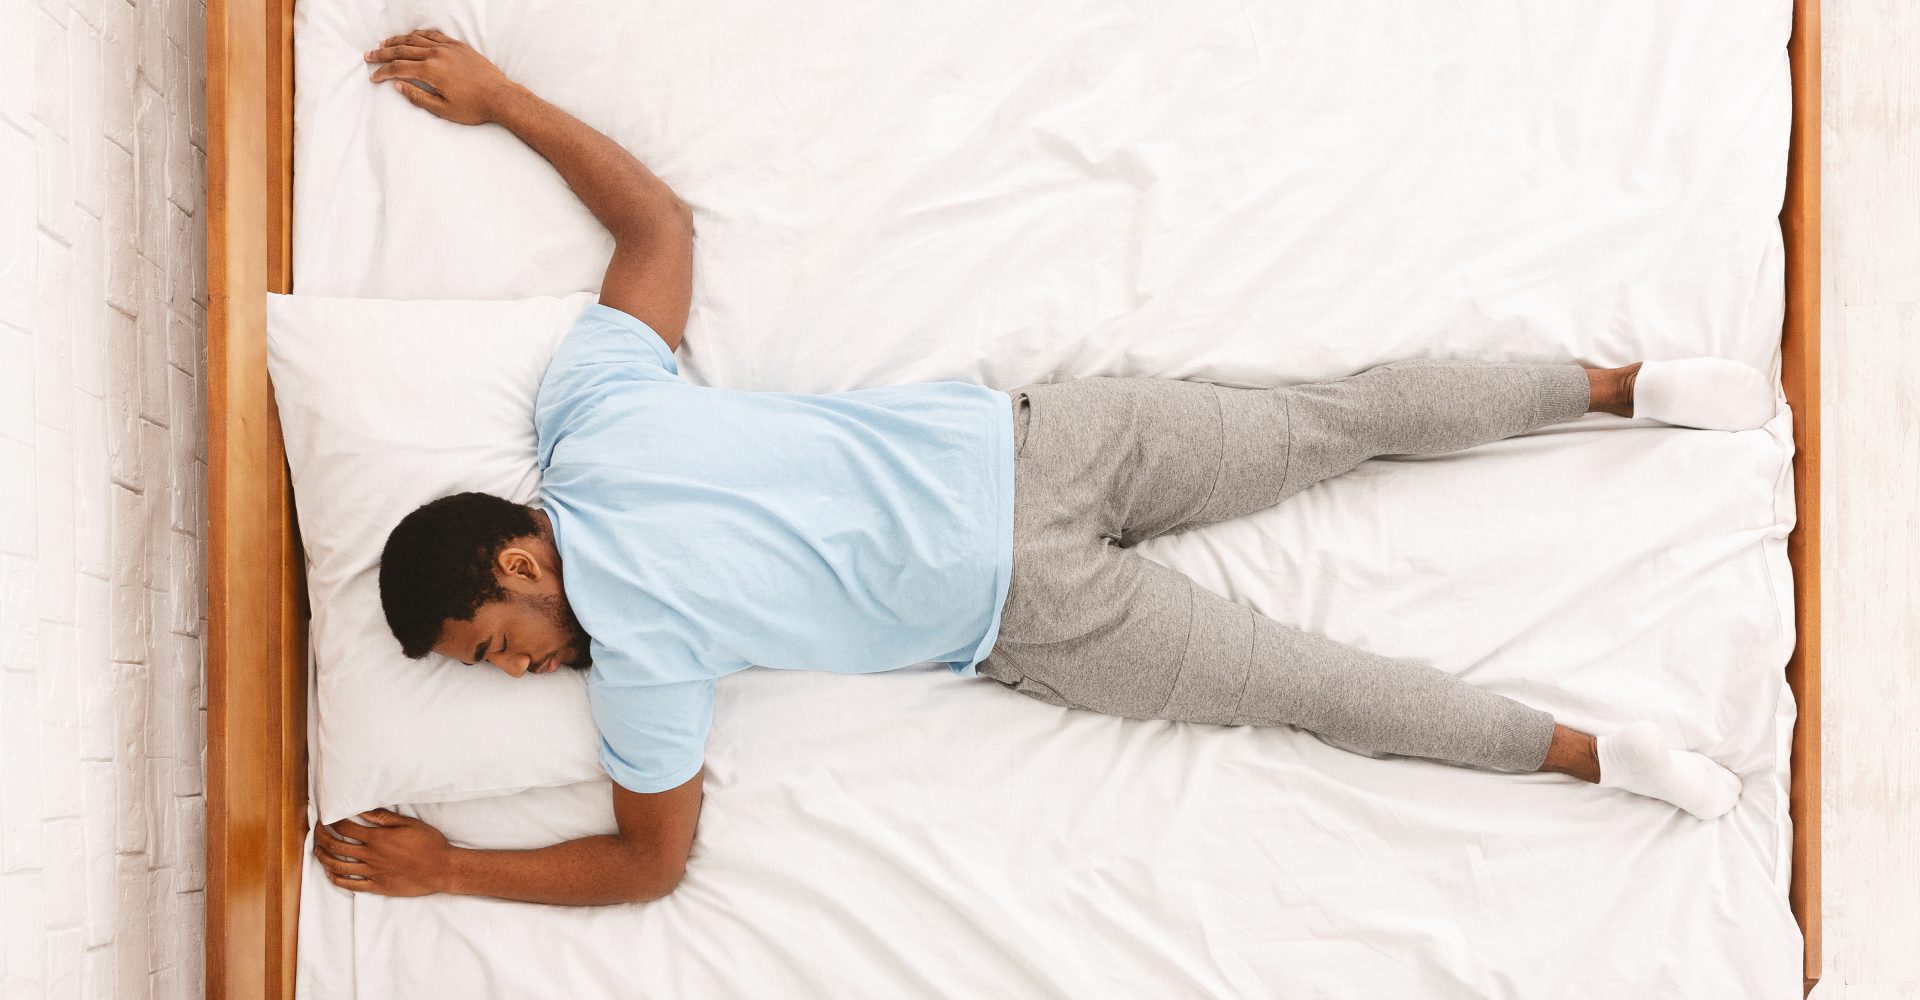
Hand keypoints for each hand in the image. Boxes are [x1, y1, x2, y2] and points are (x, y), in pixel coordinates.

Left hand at [312, 809, 453, 896]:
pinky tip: (330, 874)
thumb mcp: (409, 824)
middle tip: (317, 832)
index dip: (332, 821)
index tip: (326, 817)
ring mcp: (372, 873)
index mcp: (378, 838)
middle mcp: (371, 856)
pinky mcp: (377, 886)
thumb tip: (364, 810)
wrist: (441, 869)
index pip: (345, 828)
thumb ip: (384, 817)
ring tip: (318, 851)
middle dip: (322, 838)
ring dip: (324, 858)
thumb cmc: (428, 843)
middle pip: (337, 847)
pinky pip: (351, 885)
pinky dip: (337, 879)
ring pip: (339, 866)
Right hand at [364, 29, 516, 125]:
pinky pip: (433, 35)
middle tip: (369, 56)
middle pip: (403, 50)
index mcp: (431, 71)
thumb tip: (398, 86)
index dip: (383, 73)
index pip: (399, 68)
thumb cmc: (474, 107)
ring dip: (398, 41)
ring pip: (416, 39)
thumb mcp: (443, 110)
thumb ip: (418, 97)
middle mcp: (437, 55)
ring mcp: (448, 48)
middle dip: (383, 54)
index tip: (373, 77)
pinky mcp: (458, 46)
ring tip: (384, 43)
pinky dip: (418, 35)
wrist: (501, 97)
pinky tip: (411, 37)